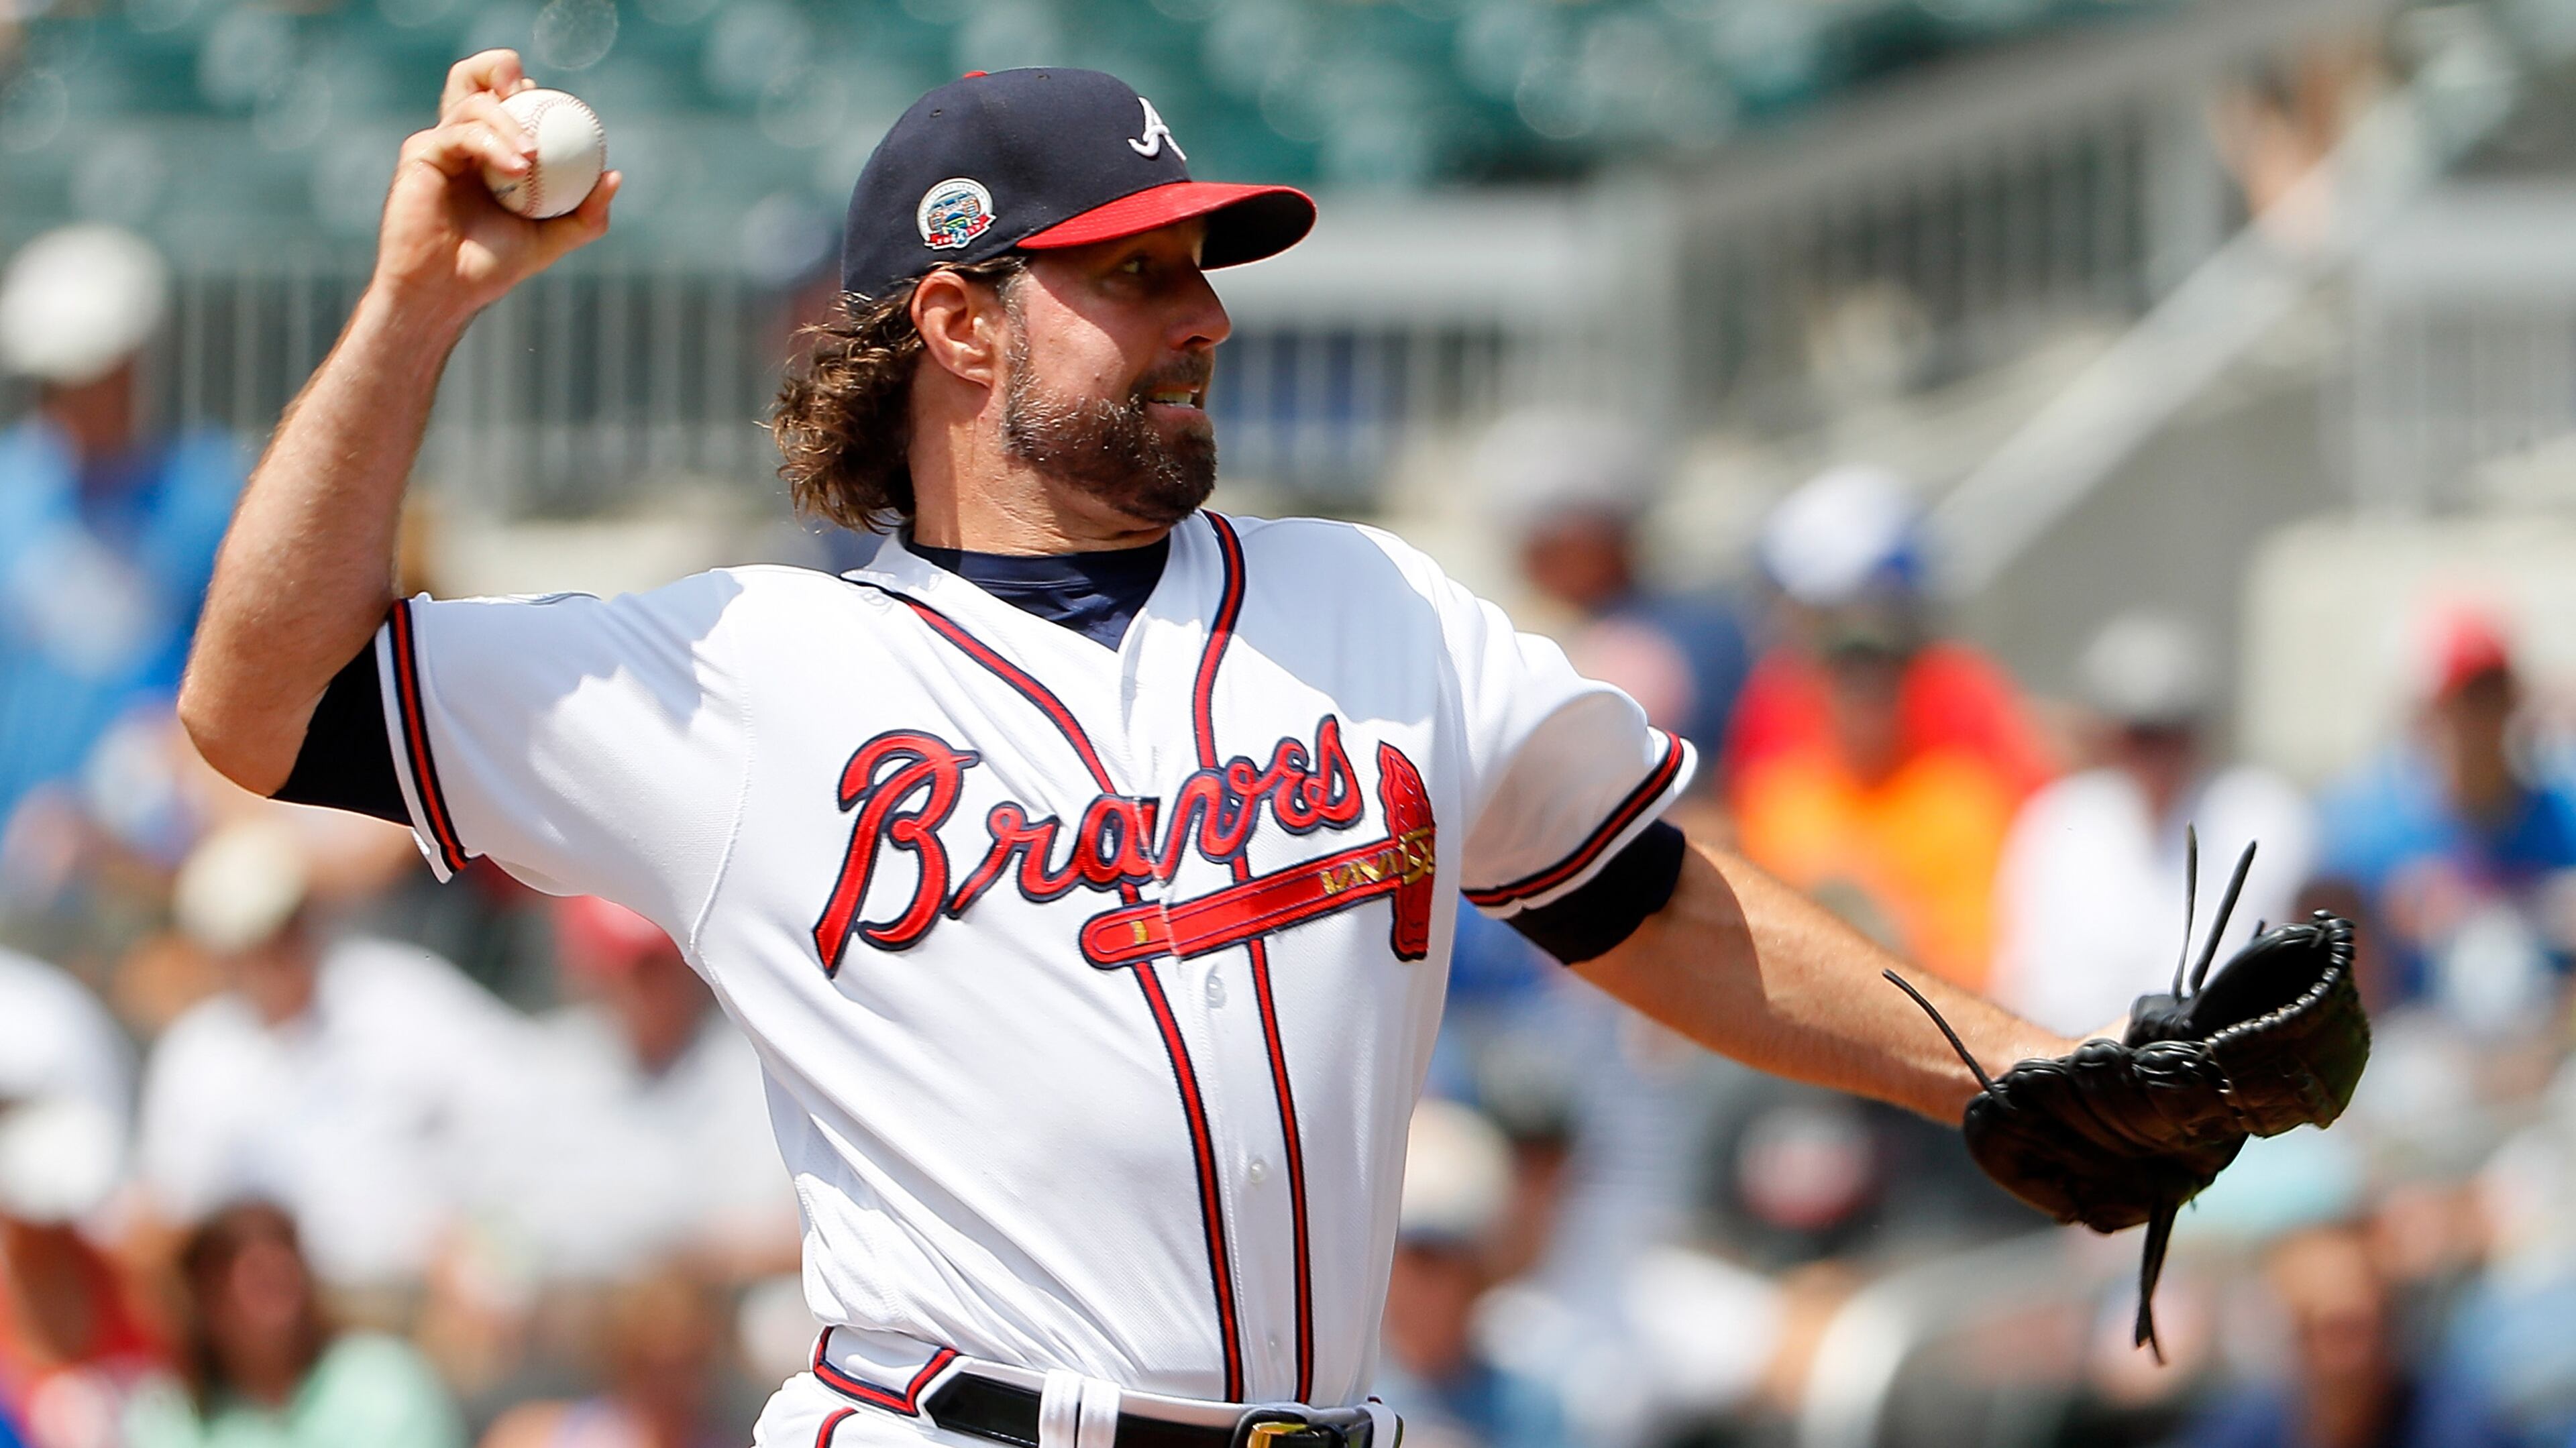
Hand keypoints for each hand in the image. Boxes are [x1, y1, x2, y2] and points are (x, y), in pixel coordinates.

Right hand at [371, 50, 619, 327]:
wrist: (449, 290)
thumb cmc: (494, 266)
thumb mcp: (553, 240)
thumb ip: (587, 213)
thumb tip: (615, 175)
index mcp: (489, 148)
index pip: (507, 98)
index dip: (530, 90)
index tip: (563, 111)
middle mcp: (462, 138)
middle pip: (473, 74)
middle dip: (501, 66)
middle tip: (535, 94)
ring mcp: (440, 142)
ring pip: (475, 102)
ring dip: (512, 123)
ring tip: (533, 158)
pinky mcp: (421, 152)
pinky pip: (462, 132)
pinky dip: (494, 144)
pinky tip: (518, 167)